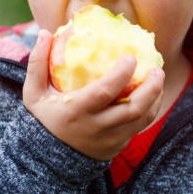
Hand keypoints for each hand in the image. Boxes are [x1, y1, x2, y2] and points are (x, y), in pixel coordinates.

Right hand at [23, 29, 164, 160]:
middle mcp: (96, 128)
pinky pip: (139, 127)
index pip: (104, 92)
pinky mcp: (117, 146)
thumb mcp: (33, 93)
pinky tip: (152, 94)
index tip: (131, 57)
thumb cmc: (43, 119)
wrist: (47, 160)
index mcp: (76, 112)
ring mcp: (110, 140)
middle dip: (151, 88)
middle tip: (158, 69)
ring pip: (141, 119)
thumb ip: (37, 64)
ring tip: (159, 78)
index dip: (121, 74)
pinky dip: (149, 109)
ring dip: (155, 98)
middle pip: (132, 109)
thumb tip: (45, 33)